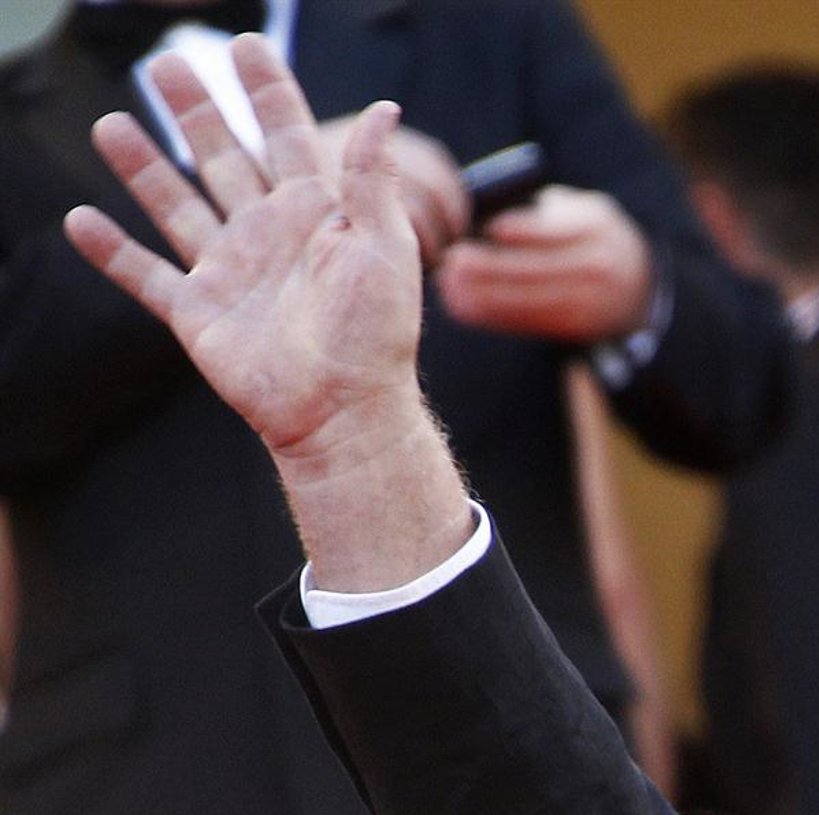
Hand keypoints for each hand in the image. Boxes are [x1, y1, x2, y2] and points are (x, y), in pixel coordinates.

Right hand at [64, 37, 474, 588]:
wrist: (345, 412)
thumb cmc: (375, 336)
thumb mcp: (383, 248)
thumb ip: (372, 179)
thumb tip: (386, 111)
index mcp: (314, 215)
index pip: (287, 137)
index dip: (268, 93)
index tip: (248, 46)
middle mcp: (266, 236)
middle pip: (223, 159)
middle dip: (198, 112)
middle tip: (168, 65)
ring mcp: (229, 273)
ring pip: (176, 206)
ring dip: (144, 167)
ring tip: (109, 124)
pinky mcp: (198, 314)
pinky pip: (146, 276)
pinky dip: (112, 252)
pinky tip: (80, 220)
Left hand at [436, 186, 653, 344]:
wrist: (639, 286)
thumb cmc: (588, 237)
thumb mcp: (578, 211)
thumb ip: (539, 212)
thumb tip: (480, 219)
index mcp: (594, 226)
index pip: (553, 229)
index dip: (517, 231)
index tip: (481, 229)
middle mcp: (596, 266)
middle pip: (535, 268)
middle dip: (489, 267)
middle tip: (451, 261)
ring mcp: (589, 302)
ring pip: (528, 300)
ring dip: (484, 296)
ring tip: (448, 287)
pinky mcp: (575, 329)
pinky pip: (529, 322)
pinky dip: (494, 315)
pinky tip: (466, 307)